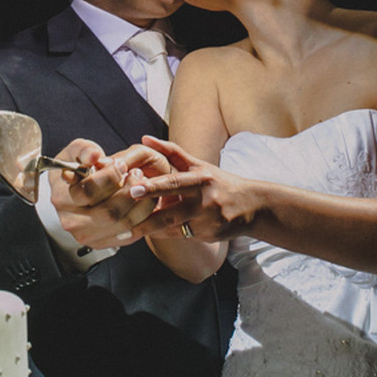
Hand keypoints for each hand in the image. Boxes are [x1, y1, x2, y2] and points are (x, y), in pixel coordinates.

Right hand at [49, 138, 173, 248]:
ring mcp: (87, 236)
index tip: (121, 164)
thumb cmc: (75, 169)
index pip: (89, 191)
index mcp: (62, 198)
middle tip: (138, 174)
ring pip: (123, 225)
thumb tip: (94, 155)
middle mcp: (72, 222)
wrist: (71, 192)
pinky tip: (149, 201)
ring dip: (142, 204)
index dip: (110, 176)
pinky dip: (146, 219)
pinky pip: (131, 235)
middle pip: (109, 213)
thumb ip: (84, 150)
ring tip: (145, 185)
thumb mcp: (75, 152)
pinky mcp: (102, 243)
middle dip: (130, 191)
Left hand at [129, 136, 259, 240]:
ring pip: (174, 229)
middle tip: (123, 222)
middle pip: (172, 213)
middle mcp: (205, 201)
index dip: (152, 187)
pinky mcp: (209, 236)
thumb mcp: (199, 165)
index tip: (133, 190)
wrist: (252, 206)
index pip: (173, 183)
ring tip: (129, 231)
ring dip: (151, 231)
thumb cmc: (220, 182)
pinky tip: (151, 234)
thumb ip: (171, 152)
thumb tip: (144, 138)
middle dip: (147, 219)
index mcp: (201, 180)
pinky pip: (182, 237)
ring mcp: (208, 221)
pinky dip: (166, 235)